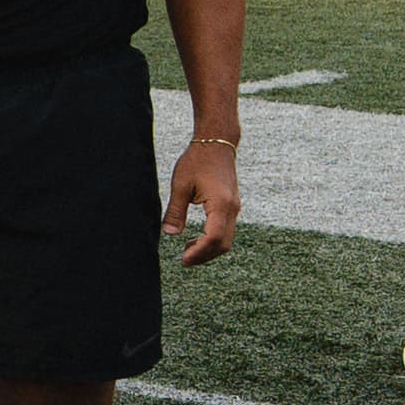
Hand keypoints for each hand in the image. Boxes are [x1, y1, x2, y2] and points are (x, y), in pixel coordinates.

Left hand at [164, 129, 239, 267]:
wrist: (217, 142)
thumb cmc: (197, 160)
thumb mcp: (180, 185)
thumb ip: (175, 211)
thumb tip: (170, 234)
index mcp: (221, 204)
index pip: (215, 237)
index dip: (199, 252)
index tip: (183, 259)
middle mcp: (232, 209)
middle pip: (224, 244)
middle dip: (204, 256)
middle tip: (184, 261)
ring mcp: (234, 208)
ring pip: (226, 239)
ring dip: (208, 250)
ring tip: (187, 251)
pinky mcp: (231, 206)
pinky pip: (226, 230)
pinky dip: (213, 240)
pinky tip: (196, 240)